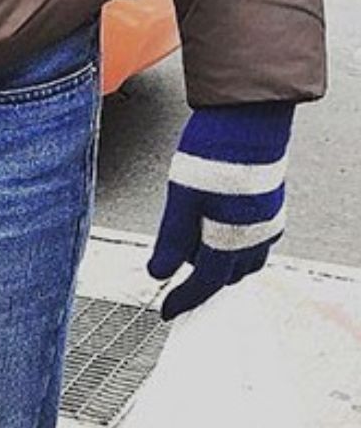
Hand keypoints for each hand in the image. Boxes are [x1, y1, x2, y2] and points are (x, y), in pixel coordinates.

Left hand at [148, 102, 293, 320]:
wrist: (248, 117)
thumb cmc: (215, 154)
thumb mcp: (180, 202)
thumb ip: (170, 242)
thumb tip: (158, 274)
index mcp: (232, 240)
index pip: (205, 284)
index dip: (184, 299)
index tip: (167, 310)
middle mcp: (256, 236)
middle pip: (227, 275)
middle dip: (202, 280)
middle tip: (177, 275)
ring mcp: (267, 220)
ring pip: (244, 258)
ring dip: (220, 261)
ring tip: (193, 244)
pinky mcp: (269, 204)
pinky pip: (254, 238)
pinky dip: (233, 242)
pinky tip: (214, 225)